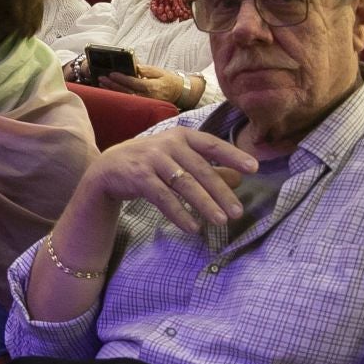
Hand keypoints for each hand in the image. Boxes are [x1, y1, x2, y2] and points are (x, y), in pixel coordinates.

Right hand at [76, 126, 255, 235]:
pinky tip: (192, 227)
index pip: (212, 144)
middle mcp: (168, 144)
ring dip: (204, 204)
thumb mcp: (180, 162)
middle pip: (201, 169)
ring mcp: (152, 159)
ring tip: (220, 222)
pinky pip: (163, 198)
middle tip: (238, 212)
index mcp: (182, 136)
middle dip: (221, 192)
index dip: (233, 156)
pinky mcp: (139, 177)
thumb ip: (209, 169)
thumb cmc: (152, 164)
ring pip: (184, 184)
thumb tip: (239, 179)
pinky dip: (179, 213)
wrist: (109, 169)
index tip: (254, 168)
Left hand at [102, 63, 197, 107]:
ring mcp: (144, 104)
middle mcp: (147, 97)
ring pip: (125, 98)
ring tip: (102, 84)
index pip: (133, 82)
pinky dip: (117, 96)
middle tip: (101, 78)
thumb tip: (134, 66)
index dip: (121, 78)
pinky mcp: (142, 108)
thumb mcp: (159, 71)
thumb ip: (146, 70)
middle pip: (126, 92)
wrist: (179, 93)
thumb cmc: (168, 80)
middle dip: (112, 85)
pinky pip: (127, 102)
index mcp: (151, 87)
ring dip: (112, 91)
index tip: (111, 73)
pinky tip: (109, 92)